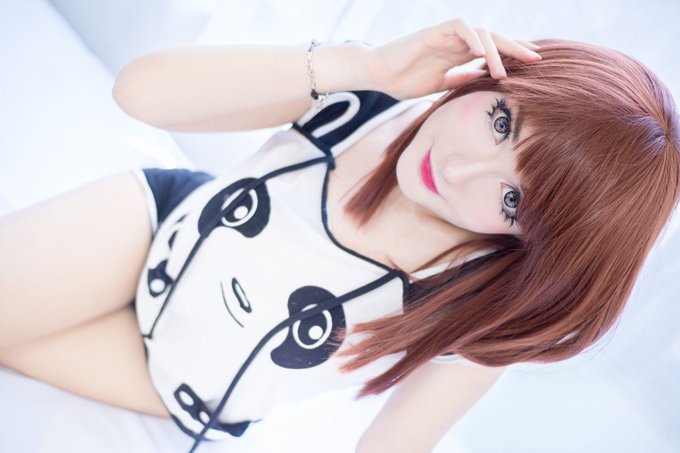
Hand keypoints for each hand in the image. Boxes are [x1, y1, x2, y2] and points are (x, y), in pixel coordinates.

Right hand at [364, 18, 541, 99]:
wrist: (378, 75)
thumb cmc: (403, 80)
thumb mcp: (440, 85)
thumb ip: (461, 81)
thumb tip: (483, 82)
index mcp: (460, 54)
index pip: (493, 50)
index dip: (514, 56)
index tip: (534, 66)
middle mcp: (457, 42)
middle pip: (494, 39)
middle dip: (517, 48)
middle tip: (537, 59)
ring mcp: (447, 35)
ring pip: (481, 33)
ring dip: (496, 51)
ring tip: (503, 72)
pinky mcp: (434, 32)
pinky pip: (460, 28)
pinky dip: (473, 39)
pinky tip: (483, 55)